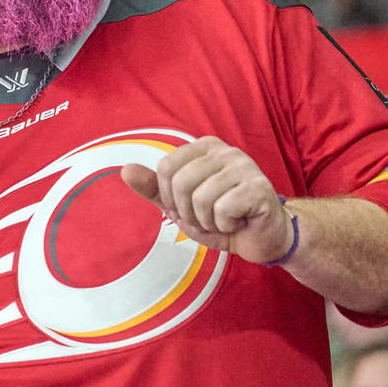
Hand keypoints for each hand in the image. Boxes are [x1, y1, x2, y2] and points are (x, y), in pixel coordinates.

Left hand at [120, 136, 292, 263]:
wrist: (262, 238)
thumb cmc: (222, 218)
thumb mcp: (181, 205)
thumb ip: (154, 188)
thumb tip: (126, 170)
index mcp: (205, 148)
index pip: (166, 167)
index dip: (169, 198)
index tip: (187, 208)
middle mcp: (226, 151)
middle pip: (181, 183)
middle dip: (188, 212)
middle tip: (207, 218)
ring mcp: (245, 167)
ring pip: (201, 198)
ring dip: (207, 221)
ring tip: (224, 220)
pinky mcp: (259, 188)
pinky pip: (223, 209)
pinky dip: (225, 225)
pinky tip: (238, 222)